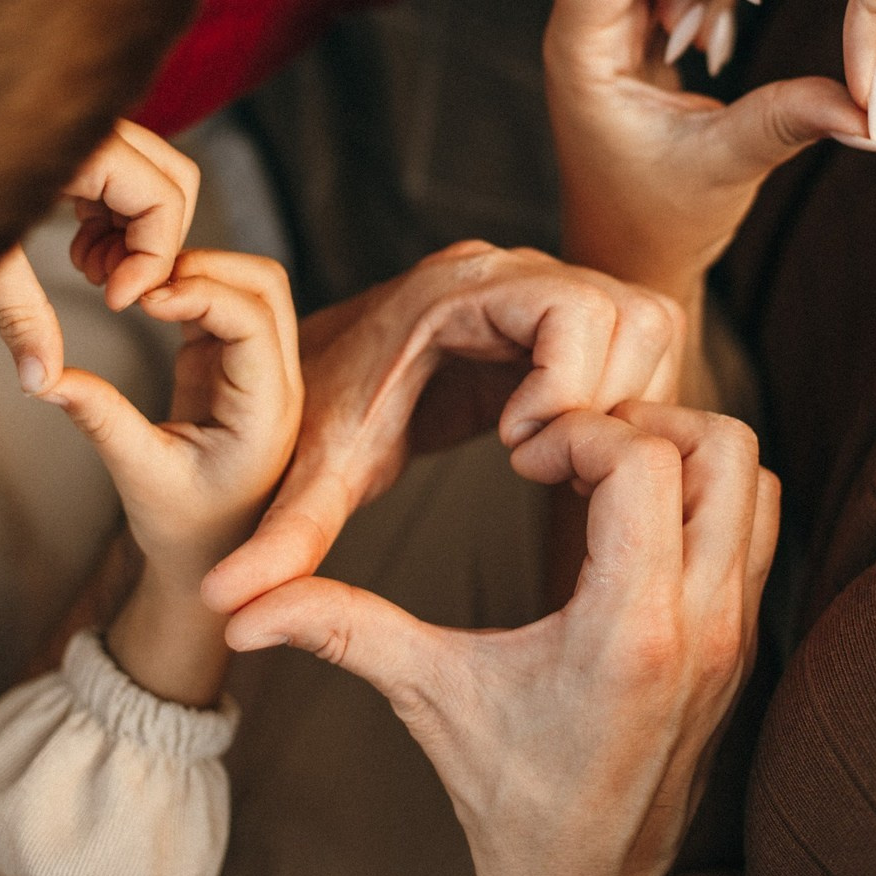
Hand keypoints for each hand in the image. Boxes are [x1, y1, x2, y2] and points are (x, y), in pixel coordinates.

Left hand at [0, 120, 198, 394]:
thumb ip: (17, 315)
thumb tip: (41, 380)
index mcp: (82, 145)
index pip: (163, 198)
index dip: (153, 259)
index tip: (117, 302)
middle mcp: (92, 128)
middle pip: (172, 180)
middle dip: (153, 243)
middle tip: (113, 287)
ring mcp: (82, 132)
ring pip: (148, 179)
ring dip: (135, 234)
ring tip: (90, 272)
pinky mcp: (70, 142)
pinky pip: (118, 176)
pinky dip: (113, 218)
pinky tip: (79, 250)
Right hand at [45, 249, 302, 705]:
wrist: (211, 563)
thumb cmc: (186, 533)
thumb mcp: (140, 476)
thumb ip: (100, 420)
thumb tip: (41, 375)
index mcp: (269, 411)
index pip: (252, 321)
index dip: (199, 293)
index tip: (140, 297)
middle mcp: (277, 381)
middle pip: (264, 286)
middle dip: (202, 266)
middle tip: (134, 283)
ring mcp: (259, 368)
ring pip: (249, 286)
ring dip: (197, 272)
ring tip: (134, 289)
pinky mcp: (232, 362)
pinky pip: (220, 303)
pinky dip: (184, 290)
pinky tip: (139, 301)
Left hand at [201, 240, 682, 613]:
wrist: (325, 379)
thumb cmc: (323, 418)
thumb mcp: (311, 478)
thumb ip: (283, 537)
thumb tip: (228, 601)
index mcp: (458, 293)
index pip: (570, 309)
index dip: (563, 385)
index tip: (516, 449)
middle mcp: (512, 274)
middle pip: (627, 313)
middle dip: (603, 399)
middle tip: (542, 462)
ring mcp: (546, 288)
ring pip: (647, 323)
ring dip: (623, 399)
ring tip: (560, 458)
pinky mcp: (566, 316)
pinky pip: (640, 344)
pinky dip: (624, 400)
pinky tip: (573, 451)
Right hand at [225, 404, 778, 875]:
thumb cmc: (504, 795)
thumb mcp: (426, 697)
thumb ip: (339, 629)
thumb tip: (237, 609)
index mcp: (630, 628)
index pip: (641, 459)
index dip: (576, 431)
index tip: (524, 457)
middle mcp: (704, 622)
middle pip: (718, 446)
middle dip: (638, 422)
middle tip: (566, 449)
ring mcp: (738, 632)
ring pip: (751, 478)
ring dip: (681, 451)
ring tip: (598, 474)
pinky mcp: (747, 641)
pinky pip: (757, 525)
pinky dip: (705, 494)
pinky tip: (629, 518)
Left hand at [544, 0, 875, 369]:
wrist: (632, 252)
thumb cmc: (660, 220)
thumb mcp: (728, 168)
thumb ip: (789, 122)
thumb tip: (873, 109)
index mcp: (582, 49)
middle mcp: (585, 21)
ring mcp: (609, 17)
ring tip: (738, 15)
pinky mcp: (636, 23)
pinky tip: (729, 28)